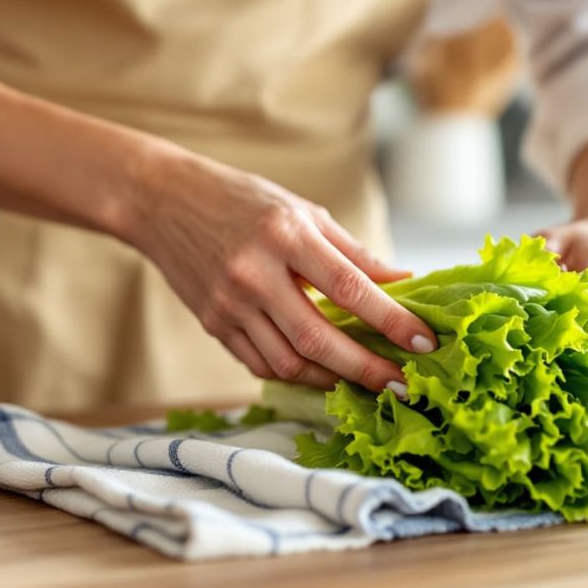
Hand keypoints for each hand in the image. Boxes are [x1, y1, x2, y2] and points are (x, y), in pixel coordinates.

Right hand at [120, 147, 436, 393]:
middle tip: (403, 385)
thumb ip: (353, 253)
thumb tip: (403, 284)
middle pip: (318, 338)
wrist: (162, 202)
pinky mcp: (213, 325)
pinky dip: (297, 374)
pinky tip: (322, 373)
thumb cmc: (242, 201)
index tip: (425, 342)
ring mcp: (228, 304)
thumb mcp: (303, 211)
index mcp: (285, 235)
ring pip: (289, 363)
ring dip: (333, 379)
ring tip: (366, 381)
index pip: (349, 287)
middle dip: (367, 368)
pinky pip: (261, 365)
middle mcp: (254, 273)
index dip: (391, 320)